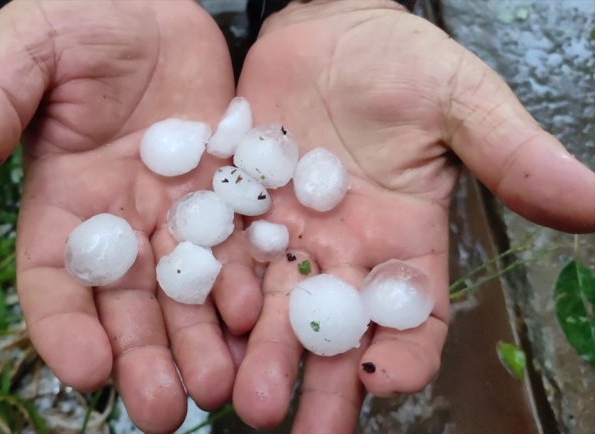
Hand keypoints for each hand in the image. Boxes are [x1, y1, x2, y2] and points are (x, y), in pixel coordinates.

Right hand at [0, 1, 261, 431]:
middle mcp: (121, 224)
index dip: (64, 328)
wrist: (155, 3)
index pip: (55, 280)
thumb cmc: (80, 18)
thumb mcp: (28, 48)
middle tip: (166, 411)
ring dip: (202, 344)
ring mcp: (179, 216)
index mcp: (63, 203)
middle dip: (144, 359)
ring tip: (220, 388)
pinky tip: (260, 325)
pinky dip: (249, 291)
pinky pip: (242, 252)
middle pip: (128, 306)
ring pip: (189, 294)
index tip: (84, 371)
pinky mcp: (232, 198)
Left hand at [232, 1, 594, 431]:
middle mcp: (342, 252)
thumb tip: (594, 203)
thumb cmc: (398, 61)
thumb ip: (511, 155)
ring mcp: (284, 236)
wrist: (323, 29)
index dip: (402, 354)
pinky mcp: (234, 212)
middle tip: (289, 426)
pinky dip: (208, 295)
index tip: (384, 381)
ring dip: (256, 354)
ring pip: (271, 310)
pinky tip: (192, 330)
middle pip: (332, 331)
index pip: (410, 316)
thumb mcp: (458, 101)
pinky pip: (219, 260)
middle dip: (315, 381)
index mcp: (402, 239)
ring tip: (236, 397)